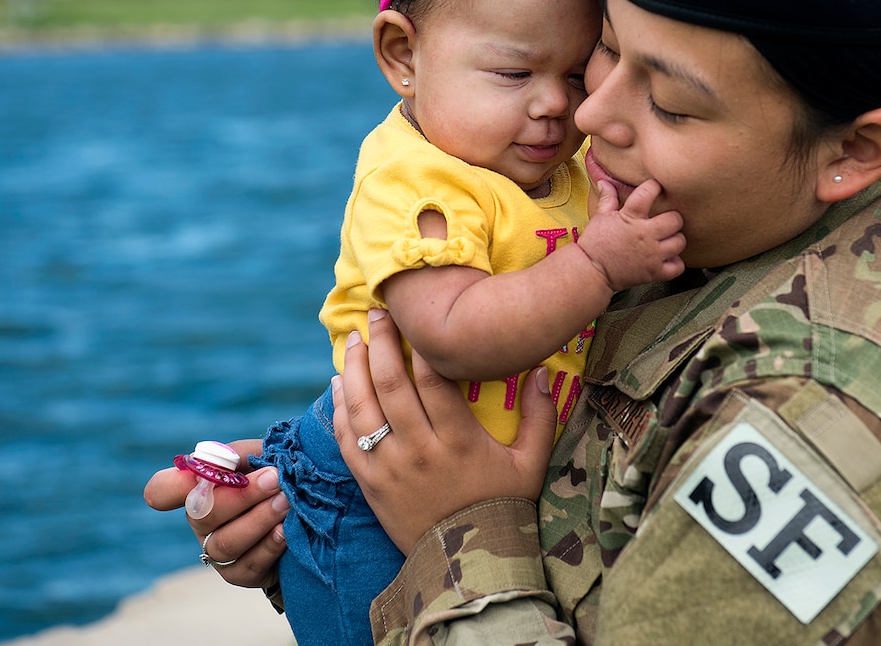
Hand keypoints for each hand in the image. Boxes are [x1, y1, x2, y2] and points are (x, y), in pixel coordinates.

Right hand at [143, 440, 289, 588]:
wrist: (309, 511)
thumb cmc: (276, 476)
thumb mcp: (260, 456)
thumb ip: (239, 454)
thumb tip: (225, 461)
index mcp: (198, 489)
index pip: (163, 490)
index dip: (167, 487)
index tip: (197, 475)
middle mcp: (201, 522)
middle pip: (203, 514)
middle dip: (242, 496)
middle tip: (275, 478)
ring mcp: (216, 551)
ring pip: (226, 542)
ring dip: (259, 520)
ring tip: (287, 502)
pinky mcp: (239, 574)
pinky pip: (248, 564)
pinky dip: (269, 545)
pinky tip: (286, 529)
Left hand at [333, 309, 556, 553]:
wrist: (467, 564)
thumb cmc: (503, 507)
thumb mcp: (531, 463)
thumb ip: (539, 415)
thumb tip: (541, 369)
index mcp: (459, 440)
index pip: (433, 379)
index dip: (420, 344)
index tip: (413, 320)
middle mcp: (420, 450)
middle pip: (391, 384)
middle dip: (380, 343)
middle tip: (377, 316)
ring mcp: (390, 468)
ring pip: (362, 408)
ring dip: (354, 368)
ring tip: (354, 340)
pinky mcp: (369, 485)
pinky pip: (345, 439)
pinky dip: (339, 408)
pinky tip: (340, 383)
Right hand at [579, 178, 684, 289]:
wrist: (591, 271)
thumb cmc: (595, 243)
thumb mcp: (600, 217)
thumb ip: (607, 198)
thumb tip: (605, 181)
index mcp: (631, 218)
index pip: (649, 192)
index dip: (654, 187)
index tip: (654, 188)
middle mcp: (645, 235)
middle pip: (675, 219)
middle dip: (672, 218)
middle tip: (665, 221)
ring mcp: (652, 255)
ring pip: (679, 242)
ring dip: (675, 240)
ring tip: (666, 240)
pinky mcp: (654, 272)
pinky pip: (678, 266)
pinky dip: (675, 263)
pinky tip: (666, 258)